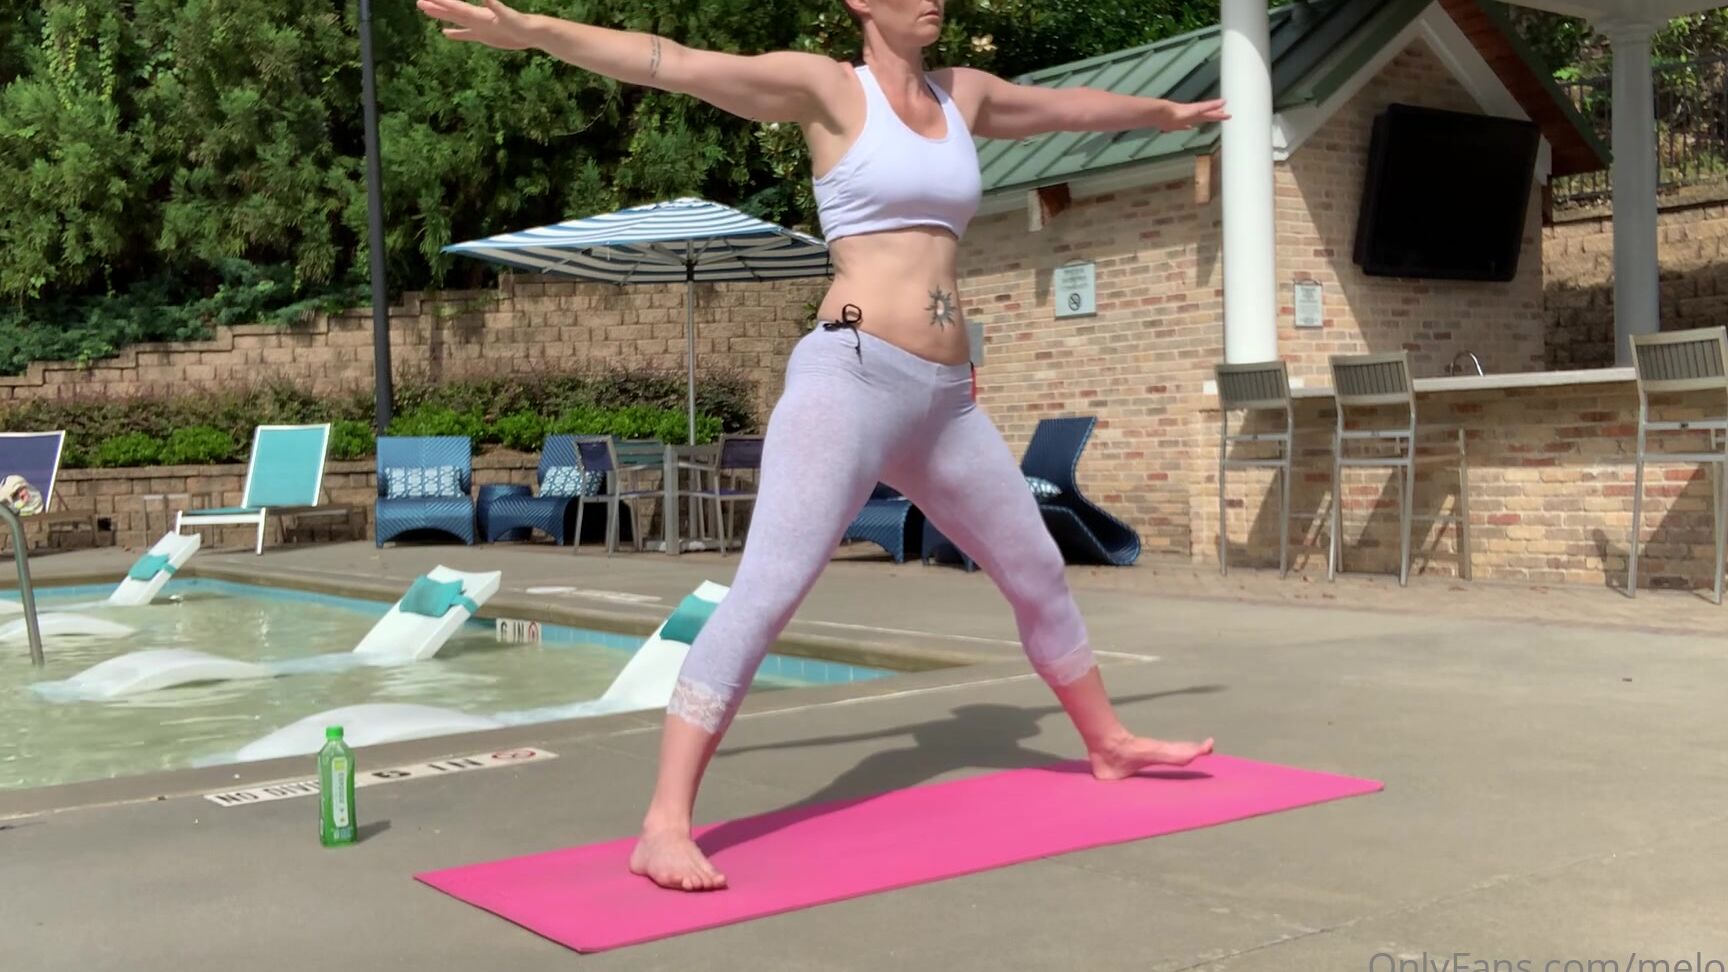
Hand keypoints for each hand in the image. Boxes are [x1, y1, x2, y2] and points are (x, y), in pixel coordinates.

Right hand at [416, 0, 535, 49]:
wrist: (530, 32)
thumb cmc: (520, 23)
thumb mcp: (507, 16)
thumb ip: (495, 6)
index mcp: (478, 14)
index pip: (455, 6)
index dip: (441, 2)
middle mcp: (476, 18)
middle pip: (451, 11)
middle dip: (435, 7)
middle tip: (419, 2)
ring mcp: (479, 27)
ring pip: (455, 21)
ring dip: (441, 17)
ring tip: (427, 12)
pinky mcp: (484, 36)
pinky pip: (466, 35)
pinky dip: (456, 34)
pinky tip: (445, 33)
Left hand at [1162, 98, 1230, 130]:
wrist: (1163, 115)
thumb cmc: (1180, 112)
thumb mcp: (1198, 109)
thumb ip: (1210, 106)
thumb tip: (1224, 101)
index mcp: (1198, 111)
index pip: (1212, 112)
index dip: (1219, 114)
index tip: (1229, 115)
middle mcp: (1193, 114)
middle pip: (1206, 115)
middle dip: (1214, 115)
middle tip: (1223, 115)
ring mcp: (1185, 119)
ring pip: (1197, 119)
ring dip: (1204, 119)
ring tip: (1210, 119)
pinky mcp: (1177, 124)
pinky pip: (1186, 126)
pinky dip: (1189, 126)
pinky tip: (1190, 127)